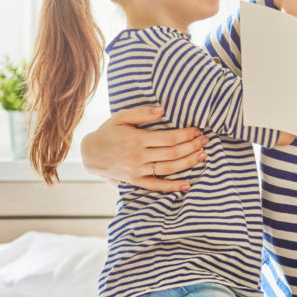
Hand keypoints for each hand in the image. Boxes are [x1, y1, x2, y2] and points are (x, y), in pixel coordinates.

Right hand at [79, 105, 208, 192]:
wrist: (90, 154)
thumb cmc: (108, 132)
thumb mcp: (121, 116)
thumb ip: (141, 113)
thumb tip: (162, 109)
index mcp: (137, 138)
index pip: (169, 138)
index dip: (186, 134)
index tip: (197, 130)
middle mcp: (138, 156)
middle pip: (173, 153)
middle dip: (192, 146)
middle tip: (206, 141)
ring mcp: (138, 171)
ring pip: (169, 168)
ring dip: (188, 162)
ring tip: (203, 156)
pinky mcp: (136, 181)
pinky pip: (157, 186)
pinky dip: (172, 186)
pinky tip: (187, 184)